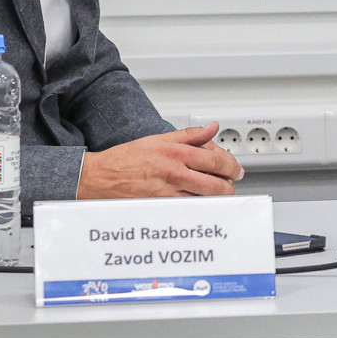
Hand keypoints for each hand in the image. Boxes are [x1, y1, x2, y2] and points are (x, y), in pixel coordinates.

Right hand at [78, 124, 243, 197]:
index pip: (216, 161)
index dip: (232, 166)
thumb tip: (212, 128)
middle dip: (229, 186)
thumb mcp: (159, 139)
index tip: (236, 170)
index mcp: (175, 153)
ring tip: (219, 194)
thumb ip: (189, 135)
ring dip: (217, 198)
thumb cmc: (126, 159)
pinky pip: (189, 210)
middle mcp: (174, 172)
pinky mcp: (162, 207)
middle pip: (216, 184)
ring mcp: (168, 192)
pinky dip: (200, 208)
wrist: (100, 177)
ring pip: (206, 200)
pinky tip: (201, 204)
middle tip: (231, 184)